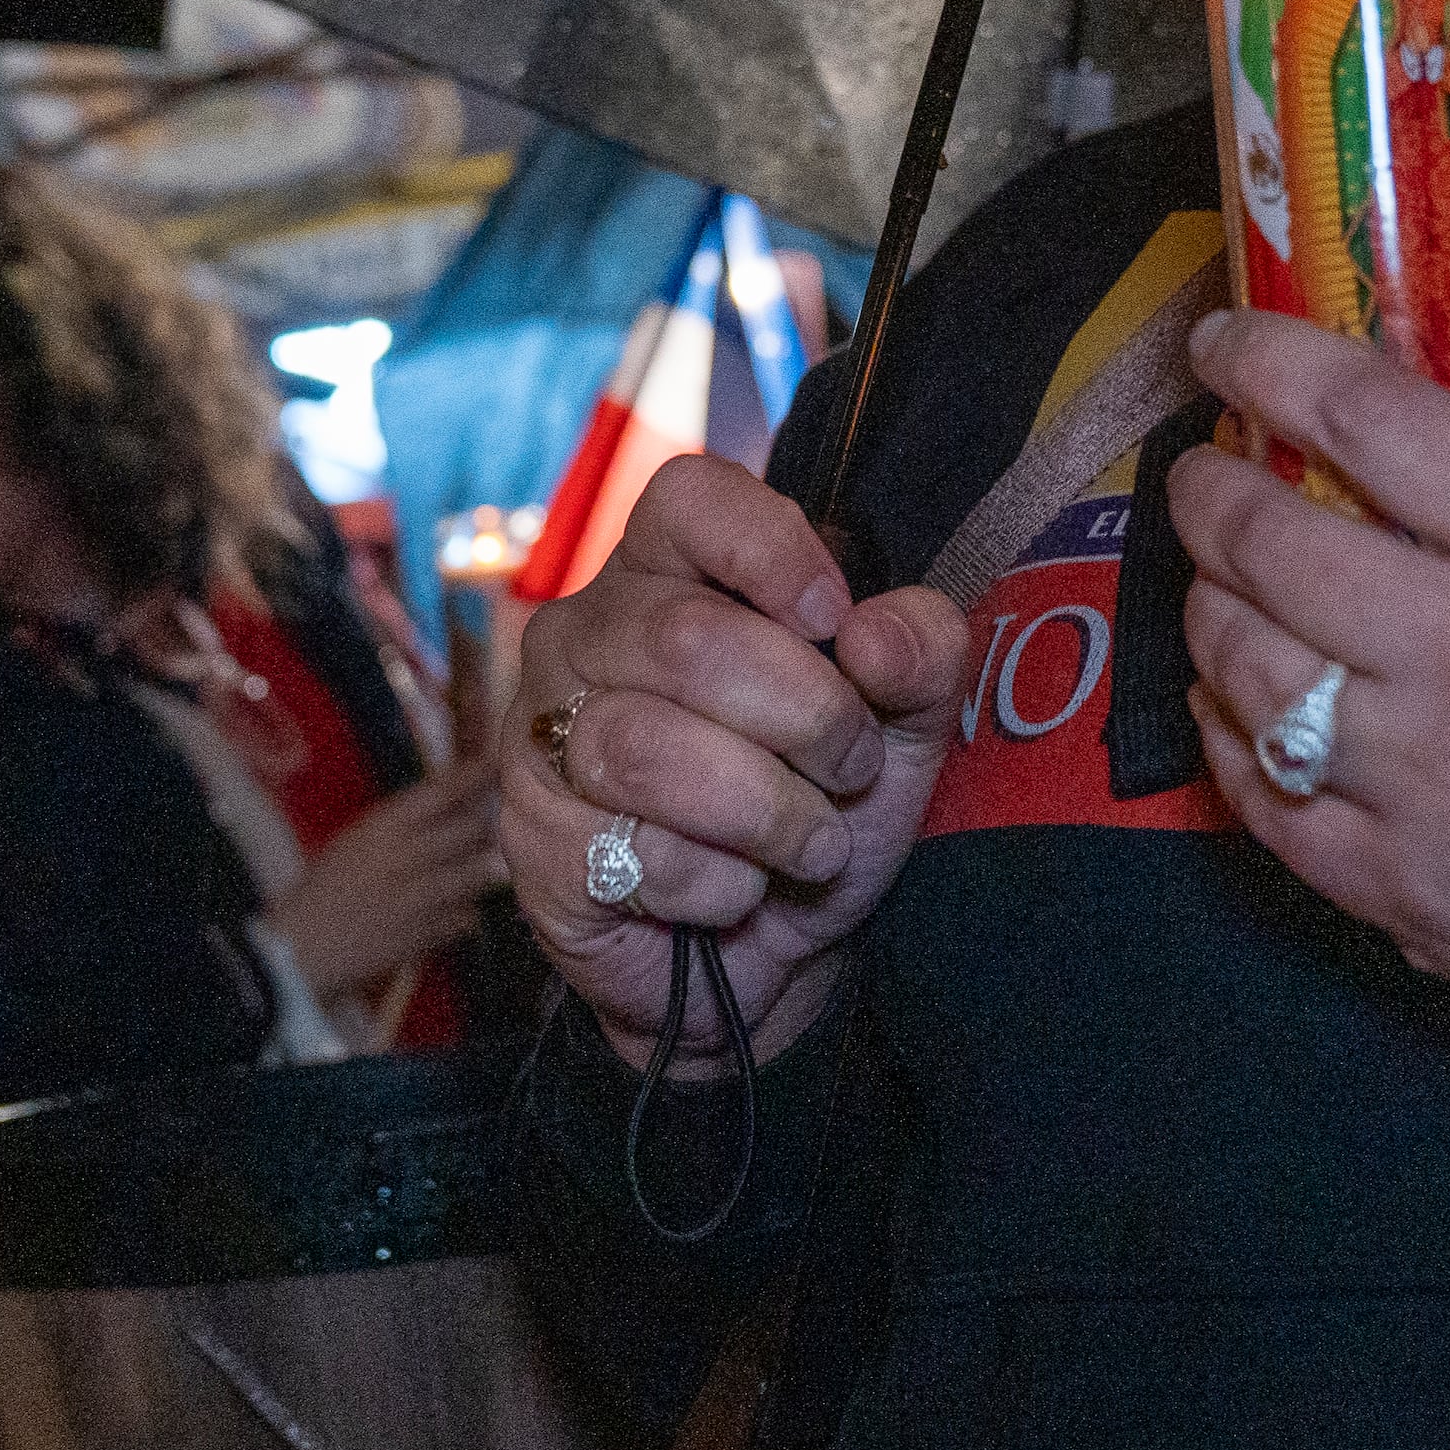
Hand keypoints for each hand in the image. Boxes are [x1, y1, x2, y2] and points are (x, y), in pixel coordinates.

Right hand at [263, 760, 508, 997]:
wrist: (301, 949)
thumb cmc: (322, 890)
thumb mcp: (353, 842)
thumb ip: (396, 825)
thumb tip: (443, 808)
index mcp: (381, 827)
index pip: (441, 791)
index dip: (474, 775)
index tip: (495, 765)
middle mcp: (406, 855)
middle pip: (471, 829)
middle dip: (487, 826)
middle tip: (492, 827)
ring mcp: (419, 896)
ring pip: (477, 873)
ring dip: (481, 870)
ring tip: (477, 871)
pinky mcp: (425, 934)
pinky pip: (467, 917)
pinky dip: (466, 914)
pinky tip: (454, 914)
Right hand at [503, 455, 964, 1067]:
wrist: (785, 953)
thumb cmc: (828, 801)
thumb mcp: (904, 724)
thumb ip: (919, 654)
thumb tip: (875, 637)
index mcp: (673, 568)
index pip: (688, 496)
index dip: (770, 549)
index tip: (834, 619)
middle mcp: (587, 632)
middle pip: (684, 640)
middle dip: (805, 718)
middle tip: (851, 768)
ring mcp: (543, 732)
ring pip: (647, 750)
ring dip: (768, 813)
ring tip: (814, 844)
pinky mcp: (530, 837)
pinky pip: (628, 853)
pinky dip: (718, 886)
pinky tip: (736, 890)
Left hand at [1166, 308, 1449, 1163]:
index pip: (1371, 420)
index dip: (1269, 358)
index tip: (1225, 337)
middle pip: (1268, 537)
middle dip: (1207, 483)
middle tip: (1205, 468)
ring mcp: (1417, 785)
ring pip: (1236, 660)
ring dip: (1206, 600)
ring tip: (1225, 579)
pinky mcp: (1382, 886)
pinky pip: (1249, 786)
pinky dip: (1225, 726)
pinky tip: (1241, 695)